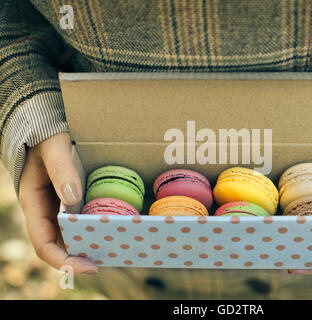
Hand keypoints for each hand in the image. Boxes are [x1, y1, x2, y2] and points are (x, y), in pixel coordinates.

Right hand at [19, 132, 97, 273]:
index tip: (89, 266)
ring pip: (69, 236)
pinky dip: (92, 229)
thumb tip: (73, 198)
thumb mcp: (54, 149)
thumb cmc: (47, 137)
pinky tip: (109, 229)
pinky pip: (79, 221)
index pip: (43, 244)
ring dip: (87, 246)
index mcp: (33, 203)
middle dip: (78, 258)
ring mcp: (56, 207)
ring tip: (112, 249)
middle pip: (58, 245)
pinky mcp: (69, 201)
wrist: (47, 128)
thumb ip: (61, 171)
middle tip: (107, 260)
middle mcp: (44, 211)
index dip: (63, 261)